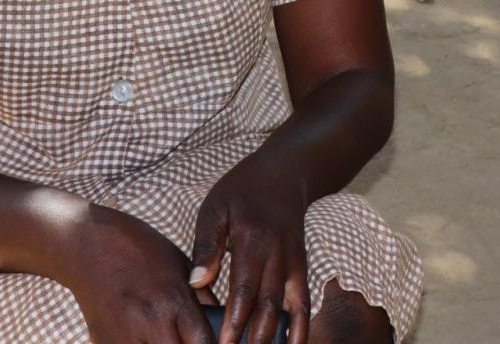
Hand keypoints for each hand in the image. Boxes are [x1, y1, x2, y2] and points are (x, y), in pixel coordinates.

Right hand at [68, 206, 215, 343]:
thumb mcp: (180, 264)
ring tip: (168, 336)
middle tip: (191, 340)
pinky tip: (147, 337)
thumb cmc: (140, 250)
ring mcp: (124, 336)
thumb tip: (221, 321)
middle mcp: (151, 321)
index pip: (204, 343)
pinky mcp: (103, 343)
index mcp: (175, 299)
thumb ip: (201, 297)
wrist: (88, 244)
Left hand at [189, 158, 310, 343]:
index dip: (234, 322)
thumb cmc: (243, 189)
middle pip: (267, 306)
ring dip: (274, 338)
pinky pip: (303, 301)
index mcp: (253, 241)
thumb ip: (206, 245)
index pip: (244, 291)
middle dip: (252, 338)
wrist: (285, 172)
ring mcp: (293, 262)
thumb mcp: (216, 208)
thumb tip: (196, 282)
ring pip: (286, 308)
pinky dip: (301, 326)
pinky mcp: (301, 266)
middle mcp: (278, 255)